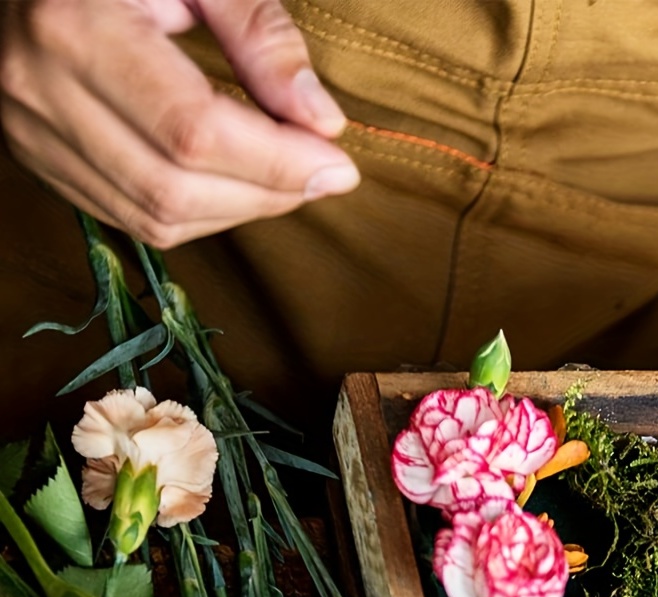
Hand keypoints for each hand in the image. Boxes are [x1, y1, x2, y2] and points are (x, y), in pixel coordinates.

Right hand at [1, 0, 359, 248]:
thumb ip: (258, 33)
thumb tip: (322, 121)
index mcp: (71, 27)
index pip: (193, 132)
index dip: (276, 161)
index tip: (337, 164)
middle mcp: (38, 90)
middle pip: (176, 188)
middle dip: (266, 193)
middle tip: (321, 173)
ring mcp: (30, 132)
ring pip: (157, 217)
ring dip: (237, 210)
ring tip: (283, 177)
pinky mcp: (37, 159)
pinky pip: (132, 217)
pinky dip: (198, 214)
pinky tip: (233, 184)